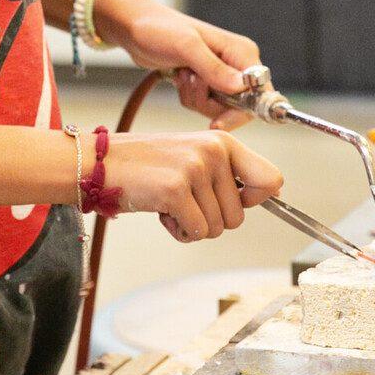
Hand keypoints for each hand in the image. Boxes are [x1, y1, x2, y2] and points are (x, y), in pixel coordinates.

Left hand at [92, 0, 261, 130]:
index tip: (218, 121)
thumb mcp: (186, 47)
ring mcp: (222, 74)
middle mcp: (237, 64)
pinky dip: (190, 97)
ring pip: (220, 109)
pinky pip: (205, 105)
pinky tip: (179, 78)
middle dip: (211, 103)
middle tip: (190, 84)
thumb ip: (214, 68)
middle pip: (240, 106)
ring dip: (196, 99)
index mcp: (242, 51)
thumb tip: (243, 88)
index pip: (260, 94)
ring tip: (182, 75)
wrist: (135, 30)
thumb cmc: (159, 30)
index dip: (242, 111)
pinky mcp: (207, 82)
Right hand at [105, 129, 282, 241]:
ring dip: (192, 225)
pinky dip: (179, 231)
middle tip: (184, 200)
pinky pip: (195, 232)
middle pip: (238, 217)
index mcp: (222, 142)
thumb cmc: (149, 165)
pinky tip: (162, 211)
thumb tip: (273, 193)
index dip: (257, 200)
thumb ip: (229, 173)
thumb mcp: (195, 157)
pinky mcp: (175, 190)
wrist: (102, 163)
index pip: (272, 179)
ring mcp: (194, 169)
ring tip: (171, 202)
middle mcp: (213, 152)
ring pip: (216, 228)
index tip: (234, 201)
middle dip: (211, 219)